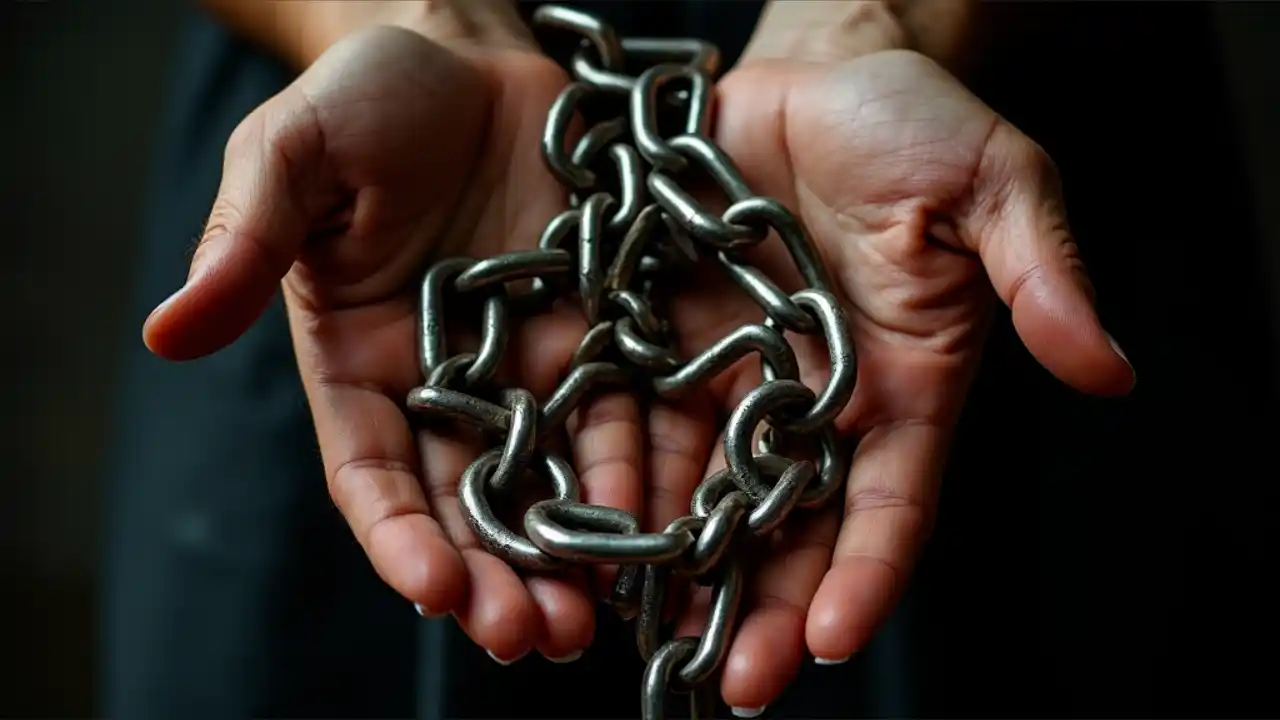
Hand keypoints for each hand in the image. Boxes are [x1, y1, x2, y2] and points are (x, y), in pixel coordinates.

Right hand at [142, 22, 640, 663]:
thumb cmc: (369, 98)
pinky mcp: (602, 333)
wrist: (474, 56)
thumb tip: (165, 333)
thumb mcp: (293, 154)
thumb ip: (246, 241)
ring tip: (591, 616)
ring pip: (551, 481)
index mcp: (362, 362)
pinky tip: (657, 524)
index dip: (400, 537)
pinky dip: (636, 475)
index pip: (375, 474)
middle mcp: (448, 383)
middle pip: (469, 503)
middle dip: (497, 577)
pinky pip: (623, 416)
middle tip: (530, 639)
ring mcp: (531, 365)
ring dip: (573, 552)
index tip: (433, 591)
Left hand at [646, 51, 1134, 711]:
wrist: (819, 71)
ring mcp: (740, 375)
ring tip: (647, 631)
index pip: (890, 501)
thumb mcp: (997, 187)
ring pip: (709, 491)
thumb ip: (1040, 276)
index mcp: (903, 386)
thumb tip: (1107, 368)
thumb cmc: (917, 124)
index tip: (835, 639)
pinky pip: (642, 418)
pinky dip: (621, 476)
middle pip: (791, 525)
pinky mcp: (671, 336)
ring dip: (680, 564)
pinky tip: (591, 527)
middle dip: (764, 605)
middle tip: (730, 680)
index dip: (866, 572)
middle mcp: (818, 401)